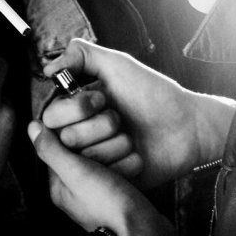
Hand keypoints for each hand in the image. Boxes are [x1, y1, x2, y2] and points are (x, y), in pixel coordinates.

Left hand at [28, 121, 184, 235]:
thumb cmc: (109, 205)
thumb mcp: (76, 174)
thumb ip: (53, 151)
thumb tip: (31, 126)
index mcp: (59, 187)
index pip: (57, 147)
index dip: (70, 130)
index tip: (84, 118)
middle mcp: (75, 191)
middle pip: (80, 151)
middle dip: (94, 140)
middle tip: (107, 136)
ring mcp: (98, 194)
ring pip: (101, 157)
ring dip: (112, 148)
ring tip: (123, 148)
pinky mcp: (120, 194)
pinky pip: (118, 167)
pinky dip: (124, 160)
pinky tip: (131, 157)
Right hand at [44, 39, 235, 188]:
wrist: (187, 126)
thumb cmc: (153, 93)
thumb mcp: (116, 64)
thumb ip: (79, 55)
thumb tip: (47, 68)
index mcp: (76, 108)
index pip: (51, 116)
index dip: (76, 107)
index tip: (102, 97)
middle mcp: (81, 133)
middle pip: (65, 138)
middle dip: (98, 125)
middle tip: (119, 117)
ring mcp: (95, 159)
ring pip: (84, 160)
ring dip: (114, 143)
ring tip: (130, 136)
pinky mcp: (110, 180)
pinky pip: (103, 177)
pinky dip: (124, 163)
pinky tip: (137, 154)